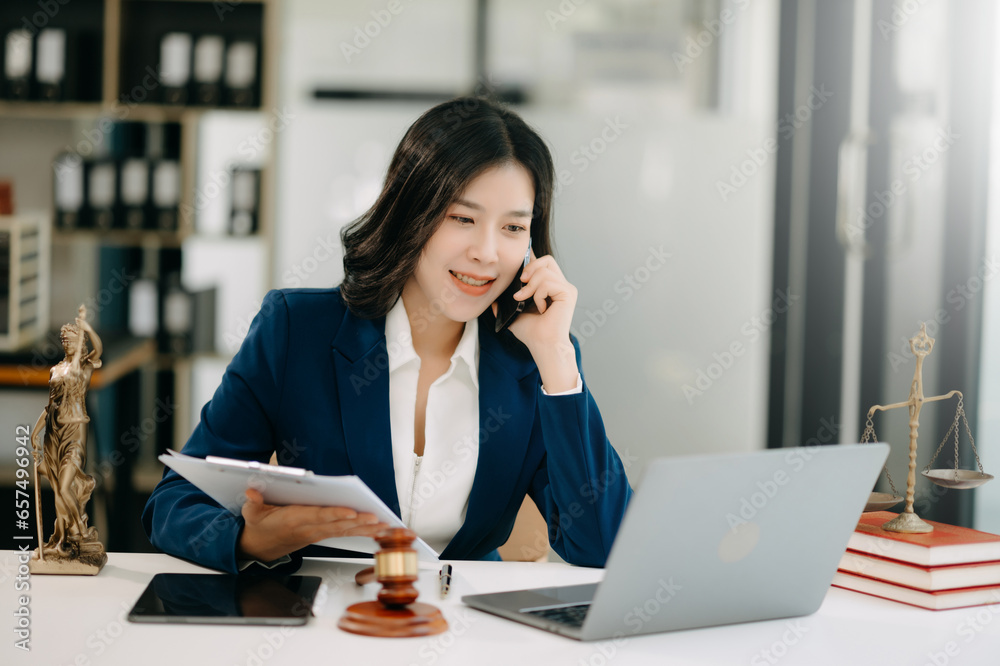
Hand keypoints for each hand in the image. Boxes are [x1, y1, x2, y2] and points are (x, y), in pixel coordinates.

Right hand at [237, 488, 388, 562]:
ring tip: (384, 526)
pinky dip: (361, 531)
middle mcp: (308, 529)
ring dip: (364, 529)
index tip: (351, 512)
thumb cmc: (259, 526)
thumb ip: (252, 501)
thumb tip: (251, 490)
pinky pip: (344, 534)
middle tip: (376, 518)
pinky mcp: (320, 536)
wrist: (257, 548)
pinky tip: (377, 529)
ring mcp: (315, 534)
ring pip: (344, 531)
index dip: (335, 514)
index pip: (317, 516)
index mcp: (292, 520)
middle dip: (357, 522)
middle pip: (336, 525)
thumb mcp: (251, 513)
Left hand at [492, 253, 579, 391]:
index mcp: (551, 287)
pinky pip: (548, 282)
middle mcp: (561, 286)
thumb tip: (492, 300)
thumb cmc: (531, 333)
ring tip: (527, 301)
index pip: (543, 263)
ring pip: (544, 271)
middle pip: (547, 260)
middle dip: (530, 268)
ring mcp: (566, 288)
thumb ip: (506, 304)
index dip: (531, 260)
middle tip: (521, 284)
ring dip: (530, 286)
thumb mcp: (514, 314)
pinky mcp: (568, 293)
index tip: (518, 268)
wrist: (542, 345)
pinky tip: (541, 308)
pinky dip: (538, 295)